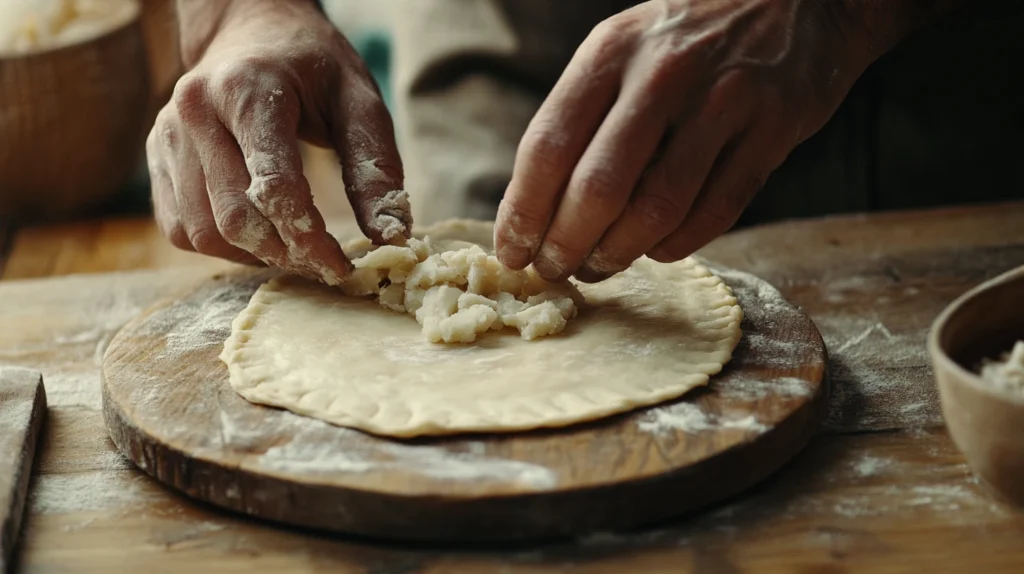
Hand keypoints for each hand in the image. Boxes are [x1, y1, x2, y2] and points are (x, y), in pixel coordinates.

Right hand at [148, 0, 410, 284]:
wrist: (251, 32)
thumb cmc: (312, 68)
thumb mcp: (358, 102)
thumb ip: (375, 168)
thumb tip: (392, 237)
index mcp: (247, 90)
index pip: (272, 185)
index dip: (310, 240)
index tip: (344, 266)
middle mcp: (195, 111)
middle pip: (235, 218)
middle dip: (286, 254)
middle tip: (325, 265)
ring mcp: (166, 136)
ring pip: (204, 232)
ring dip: (255, 256)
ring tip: (296, 249)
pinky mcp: (156, 159)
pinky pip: (183, 230)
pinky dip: (225, 248)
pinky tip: (260, 235)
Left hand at [494, 0, 869, 281]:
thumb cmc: (686, 39)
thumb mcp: (623, 50)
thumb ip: (581, 118)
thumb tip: (531, 208)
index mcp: (611, 51)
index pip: (547, 146)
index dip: (523, 212)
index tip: (511, 252)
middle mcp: (663, 73)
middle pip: (598, 187)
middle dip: (566, 244)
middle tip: (555, 270)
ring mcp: (723, 100)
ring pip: (657, 207)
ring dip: (620, 253)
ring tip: (601, 265)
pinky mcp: (774, 128)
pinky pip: (715, 211)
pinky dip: (677, 244)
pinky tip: (657, 249)